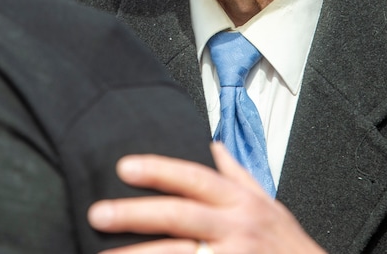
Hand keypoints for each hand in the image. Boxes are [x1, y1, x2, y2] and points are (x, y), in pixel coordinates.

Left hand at [87, 142, 326, 253]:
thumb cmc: (289, 247)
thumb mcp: (270, 205)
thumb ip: (238, 175)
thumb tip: (212, 144)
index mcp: (242, 202)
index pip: (195, 178)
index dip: (159, 170)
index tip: (123, 166)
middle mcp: (237, 228)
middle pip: (179, 215)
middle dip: (135, 214)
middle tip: (97, 213)